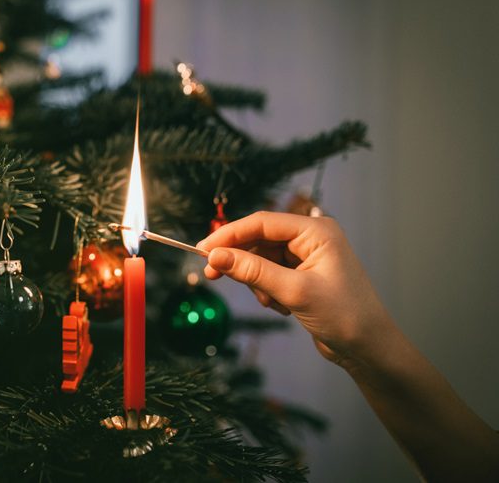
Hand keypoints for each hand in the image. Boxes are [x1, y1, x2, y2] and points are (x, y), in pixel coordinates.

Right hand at [198, 211, 393, 367]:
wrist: (369, 348)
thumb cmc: (344, 315)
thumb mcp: (294, 291)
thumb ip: (253, 271)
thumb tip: (216, 256)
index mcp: (316, 230)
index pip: (262, 222)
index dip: (230, 235)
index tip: (203, 249)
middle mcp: (311, 238)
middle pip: (259, 239)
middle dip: (241, 260)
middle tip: (213, 274)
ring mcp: (307, 257)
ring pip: (261, 258)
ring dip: (257, 281)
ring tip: (272, 303)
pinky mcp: (302, 275)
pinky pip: (269, 273)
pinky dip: (267, 289)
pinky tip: (280, 307)